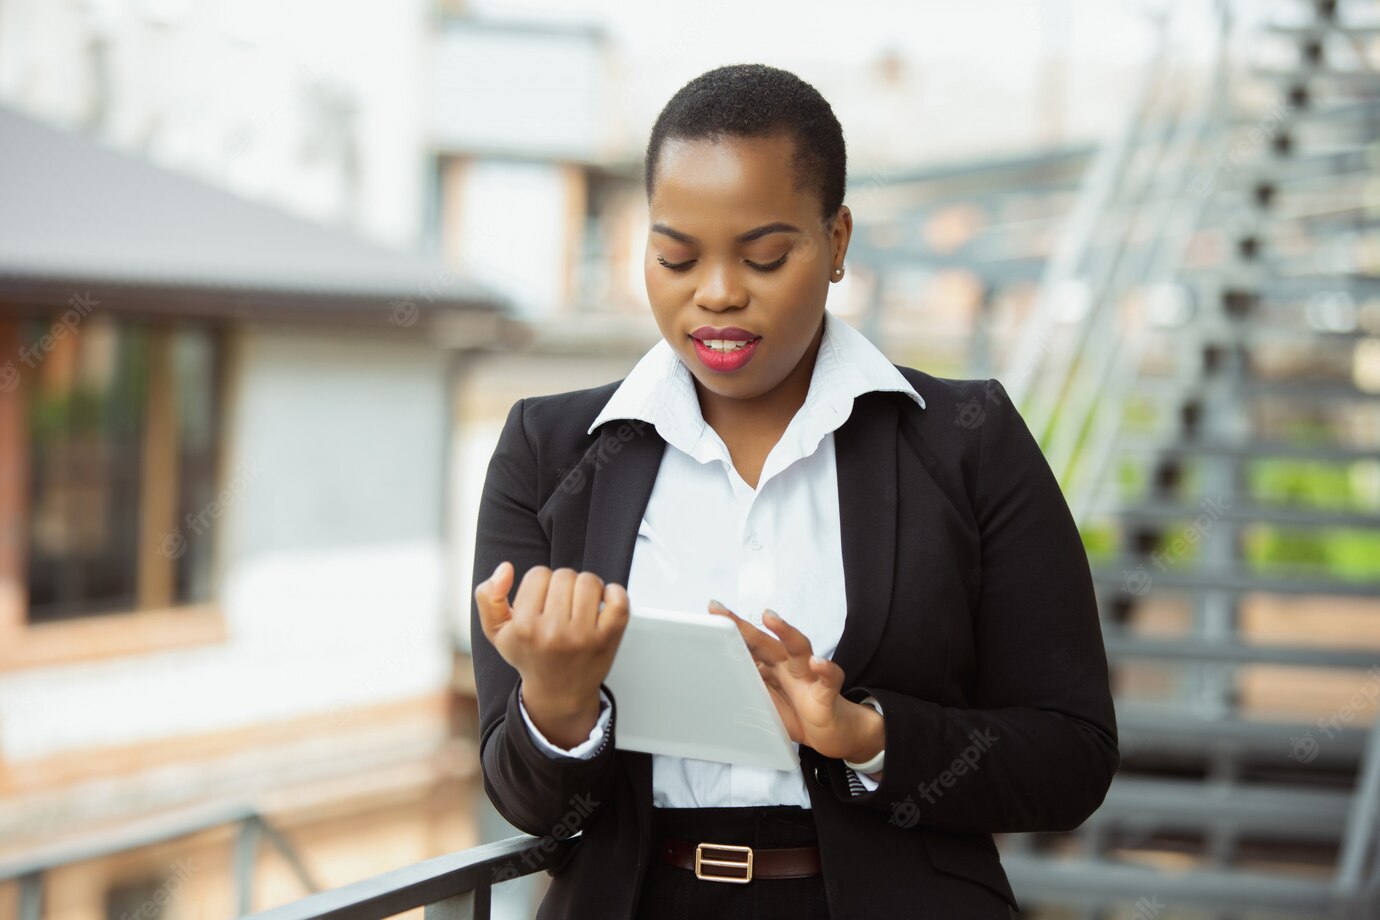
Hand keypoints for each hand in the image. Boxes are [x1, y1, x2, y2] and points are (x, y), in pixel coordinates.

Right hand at [475, 562, 629, 747]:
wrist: (559, 693)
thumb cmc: (530, 657)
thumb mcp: (497, 632)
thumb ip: (488, 597)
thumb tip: (506, 569)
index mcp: (525, 627)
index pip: (539, 574)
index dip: (540, 584)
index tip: (542, 601)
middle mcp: (553, 632)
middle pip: (564, 575)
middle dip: (563, 585)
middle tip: (561, 605)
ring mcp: (583, 636)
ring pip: (589, 581)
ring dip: (586, 588)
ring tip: (579, 605)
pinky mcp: (608, 639)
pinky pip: (618, 599)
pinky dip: (614, 593)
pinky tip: (603, 604)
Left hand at [707, 600, 883, 764]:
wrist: (833, 733)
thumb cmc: (799, 713)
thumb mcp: (768, 702)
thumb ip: (750, 686)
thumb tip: (722, 676)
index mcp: (773, 667)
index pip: (749, 645)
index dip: (732, 630)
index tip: (713, 610)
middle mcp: (789, 664)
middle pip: (766, 641)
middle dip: (744, 626)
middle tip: (723, 612)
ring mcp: (809, 675)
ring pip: (799, 648)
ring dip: (785, 632)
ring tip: (771, 618)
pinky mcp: (827, 692)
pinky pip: (828, 678)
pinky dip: (825, 669)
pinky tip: (817, 663)